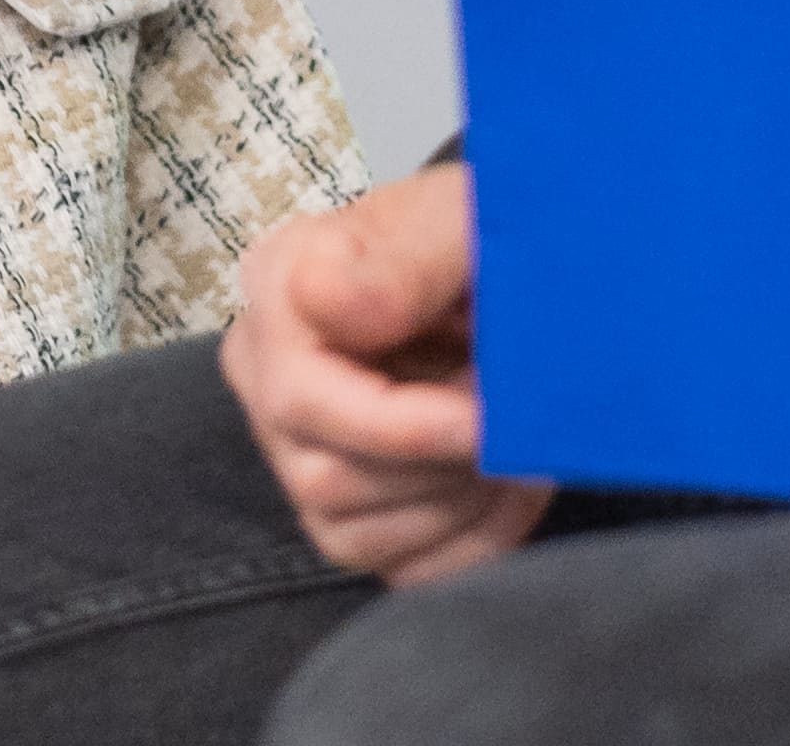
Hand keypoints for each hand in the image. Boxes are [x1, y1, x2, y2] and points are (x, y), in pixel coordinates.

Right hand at [223, 169, 548, 585]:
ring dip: (463, 503)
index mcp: (278, 287)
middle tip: (519, 417)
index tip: (491, 413)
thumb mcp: (468, 218)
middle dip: (443, 466)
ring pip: (356, 537)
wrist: (524, 275)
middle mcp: (264, 375)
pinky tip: (513, 482)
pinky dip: (475, 539)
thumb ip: (403, 253)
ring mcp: (295, 451)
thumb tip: (321, 301)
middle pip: (326, 480)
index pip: (300, 398)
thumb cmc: (489, 237)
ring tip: (520, 440)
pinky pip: (400, 570)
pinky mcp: (344, 514)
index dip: (407, 425)